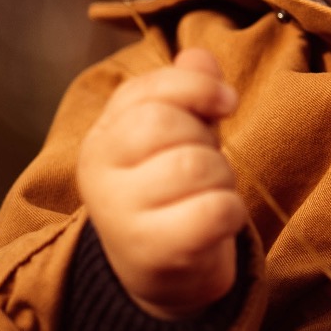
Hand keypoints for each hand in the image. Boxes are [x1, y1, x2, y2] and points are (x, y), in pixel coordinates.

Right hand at [78, 48, 247, 319]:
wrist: (162, 275)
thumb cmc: (172, 195)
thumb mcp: (178, 136)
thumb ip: (187, 92)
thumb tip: (199, 55)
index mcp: (102, 137)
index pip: (144, 90)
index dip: (196, 87)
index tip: (226, 102)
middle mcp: (99, 173)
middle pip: (165, 124)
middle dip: (206, 140)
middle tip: (206, 166)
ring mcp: (121, 215)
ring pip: (195, 166)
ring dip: (222, 178)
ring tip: (209, 195)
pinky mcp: (153, 252)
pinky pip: (214, 210)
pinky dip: (231, 212)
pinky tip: (218, 222)